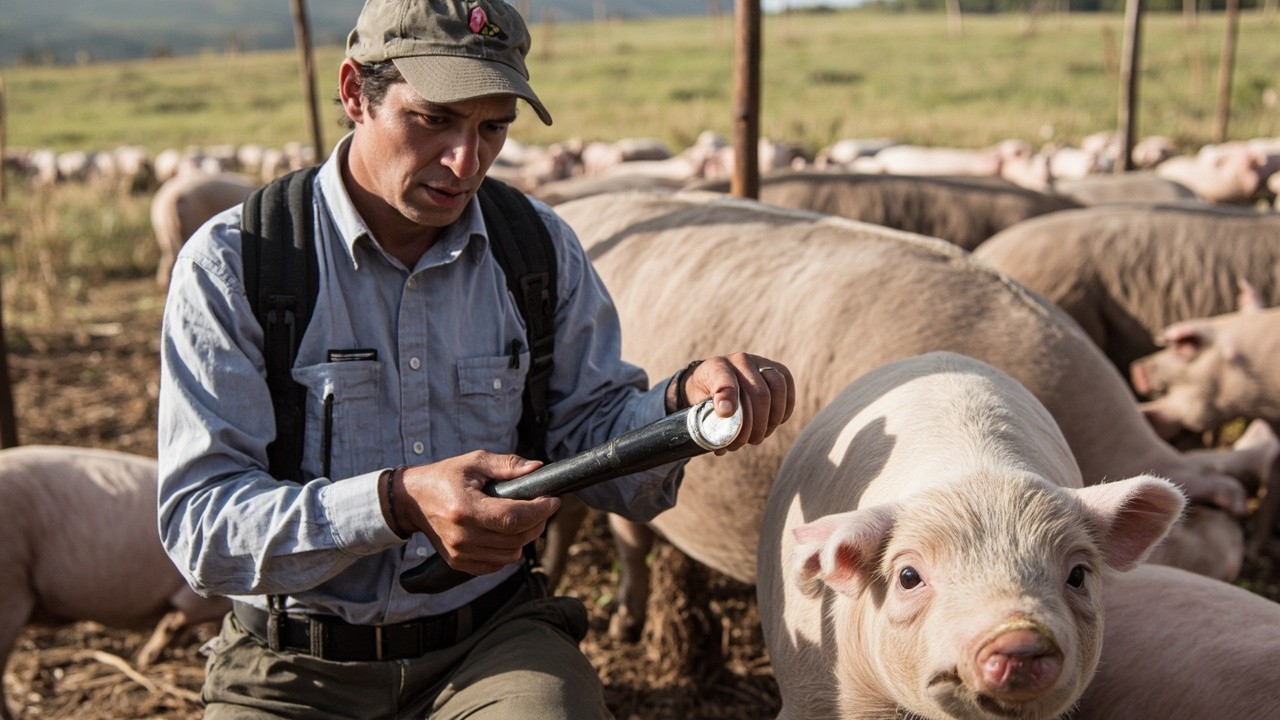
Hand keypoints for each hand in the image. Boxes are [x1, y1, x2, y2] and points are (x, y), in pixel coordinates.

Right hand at [391, 451, 560, 575]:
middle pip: (517, 538)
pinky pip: (497, 564)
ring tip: (524, 519)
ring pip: (511, 555)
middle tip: (542, 506)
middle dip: (538, 521)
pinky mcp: (459, 563)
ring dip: (525, 537)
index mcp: (466, 509)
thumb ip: (507, 465)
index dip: (540, 510)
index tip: (553, 499)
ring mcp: (460, 553)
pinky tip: (506, 533)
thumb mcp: (474, 462)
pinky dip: (509, 550)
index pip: (514, 518)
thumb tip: (537, 469)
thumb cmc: (444, 477)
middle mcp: (462, 536)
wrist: (411, 501)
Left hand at [672, 352, 795, 452]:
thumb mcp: (698, 408)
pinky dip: (784, 410)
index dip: (727, 396)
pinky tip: (774, 423)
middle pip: (758, 393)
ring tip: (760, 436)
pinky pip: (787, 388)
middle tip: (749, 441)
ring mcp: (759, 362)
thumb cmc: (706, 400)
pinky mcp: (776, 369)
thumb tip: (722, 448)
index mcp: (715, 368)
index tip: (725, 414)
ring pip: (776, 389)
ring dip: (772, 419)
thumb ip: (706, 424)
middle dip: (756, 424)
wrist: (715, 382)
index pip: (723, 380)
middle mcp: (739, 360)